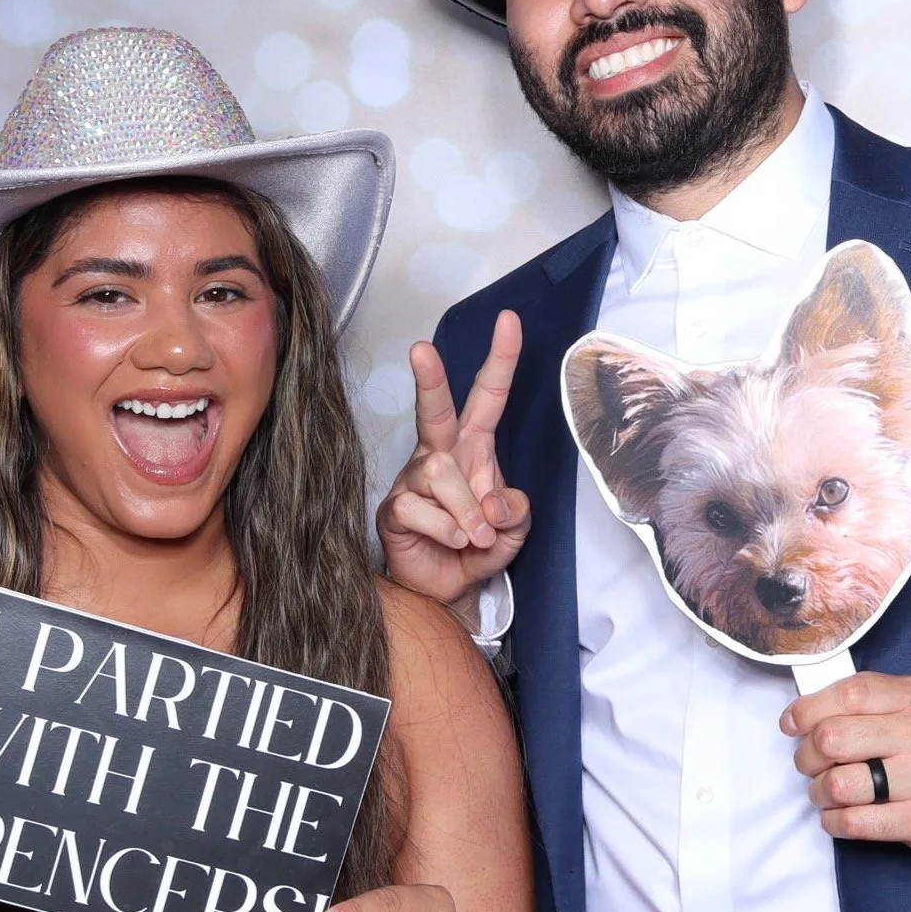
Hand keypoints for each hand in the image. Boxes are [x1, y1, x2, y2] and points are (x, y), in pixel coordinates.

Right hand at [376, 312, 531, 614]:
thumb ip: (516, 511)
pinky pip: (419, 507)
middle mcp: (441, 454)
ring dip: (467, 508)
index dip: (500, 359)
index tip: (509, 321)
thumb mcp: (514, 530)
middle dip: (430, 379)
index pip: (488, 396)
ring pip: (439, 471)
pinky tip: (451, 542)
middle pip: (435, 409)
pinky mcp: (394, 508)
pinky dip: (447, 529)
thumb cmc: (478, 548)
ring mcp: (413, 480)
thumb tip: (496, 501)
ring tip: (476, 536)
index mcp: (475, 447)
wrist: (447, 590)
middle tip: (422, 350)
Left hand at [783, 675, 910, 857]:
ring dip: (819, 792)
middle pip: (833, 739)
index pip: (849, 693)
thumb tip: (804, 712)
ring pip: (839, 784)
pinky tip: (840, 816)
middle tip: (809, 763)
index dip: (807, 710)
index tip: (792, 724)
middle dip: (806, 755)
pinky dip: (834, 821)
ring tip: (827, 792)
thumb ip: (870, 701)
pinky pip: (855, 823)